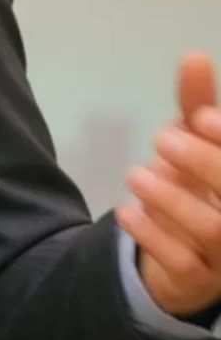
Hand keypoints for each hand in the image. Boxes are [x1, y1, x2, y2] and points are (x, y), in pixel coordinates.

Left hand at [116, 53, 220, 320]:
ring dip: (173, 200)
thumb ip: (198, 105)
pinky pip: (183, 263)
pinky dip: (153, 235)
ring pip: (215, 232)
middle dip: (204, 164)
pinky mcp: (202, 282)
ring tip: (137, 175)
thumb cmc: (200, 186)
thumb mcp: (198, 143)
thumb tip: (193, 57)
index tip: (201, 118)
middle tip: (162, 139)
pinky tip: (127, 211)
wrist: (182, 255)